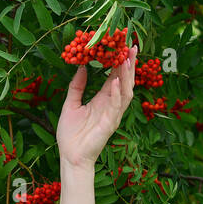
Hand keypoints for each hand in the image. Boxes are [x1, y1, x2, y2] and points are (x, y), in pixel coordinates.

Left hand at [56, 45, 136, 168]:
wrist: (70, 157)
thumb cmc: (70, 134)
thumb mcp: (70, 105)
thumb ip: (77, 87)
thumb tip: (81, 67)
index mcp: (102, 99)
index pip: (114, 77)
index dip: (119, 62)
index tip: (122, 46)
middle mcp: (110, 105)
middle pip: (124, 81)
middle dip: (129, 64)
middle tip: (132, 46)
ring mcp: (112, 114)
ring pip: (126, 92)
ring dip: (127, 76)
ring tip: (126, 59)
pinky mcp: (110, 124)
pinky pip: (116, 106)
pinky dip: (117, 93)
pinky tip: (116, 82)